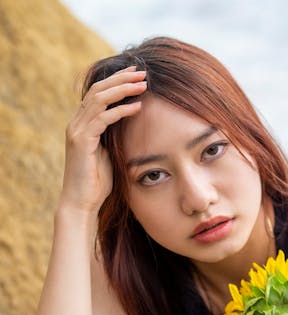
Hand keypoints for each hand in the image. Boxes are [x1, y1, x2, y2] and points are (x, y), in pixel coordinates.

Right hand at [60, 66, 146, 213]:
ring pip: (100, 99)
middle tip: (142, 72)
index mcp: (83, 124)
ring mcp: (77, 131)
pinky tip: (137, 107)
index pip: (99, 92)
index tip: (136, 74)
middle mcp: (77, 123)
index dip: (117, 80)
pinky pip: (102, 119)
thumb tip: (131, 124)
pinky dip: (120, 111)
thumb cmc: (98, 183)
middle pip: (98, 89)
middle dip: (121, 78)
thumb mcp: (110, 154)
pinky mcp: (82, 141)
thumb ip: (115, 137)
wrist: (82, 202)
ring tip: (143, 85)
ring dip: (123, 90)